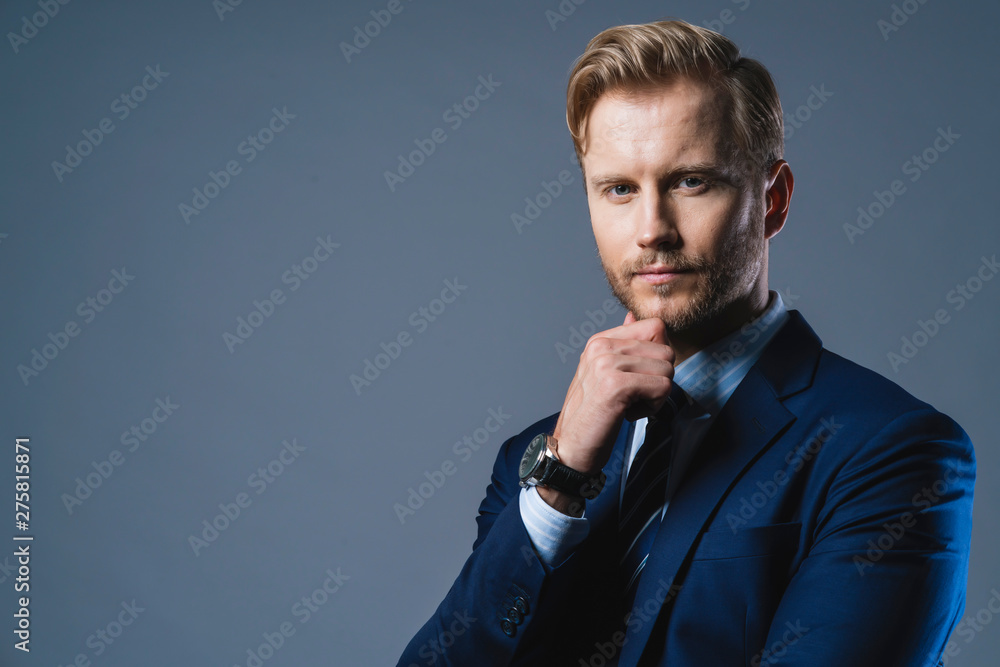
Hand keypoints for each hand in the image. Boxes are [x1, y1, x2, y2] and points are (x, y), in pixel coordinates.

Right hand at [537, 311, 674, 512]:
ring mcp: (607, 364)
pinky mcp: (615, 385)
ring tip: (630, 406)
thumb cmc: (590, 415)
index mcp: (600, 341)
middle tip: (635, 398)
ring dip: (657, 395)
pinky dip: (653, 407)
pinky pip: (662, 387)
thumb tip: (633, 317)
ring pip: (667, 369)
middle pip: (666, 350)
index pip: (655, 327)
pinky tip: (629, 414)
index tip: (642, 377)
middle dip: (660, 379)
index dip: (660, 355)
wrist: (571, 448)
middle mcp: (602, 347)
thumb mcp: (604, 373)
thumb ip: (622, 345)